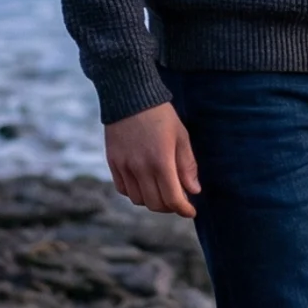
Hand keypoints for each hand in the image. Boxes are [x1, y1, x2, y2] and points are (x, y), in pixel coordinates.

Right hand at [104, 101, 200, 216]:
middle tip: (179, 200)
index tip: (191, 211)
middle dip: (170, 207)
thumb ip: (187, 165)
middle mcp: (140, 168)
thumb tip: (194, 191)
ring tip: (162, 191)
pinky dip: (135, 193)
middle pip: (155, 204)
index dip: (184, 210)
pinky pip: (123, 189)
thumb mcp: (181, 136)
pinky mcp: (113, 162)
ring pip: (138, 200)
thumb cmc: (161, 115)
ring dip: (152, 201)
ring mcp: (124, 166)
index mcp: (161, 161)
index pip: (173, 199)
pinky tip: (144, 183)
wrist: (130, 96)